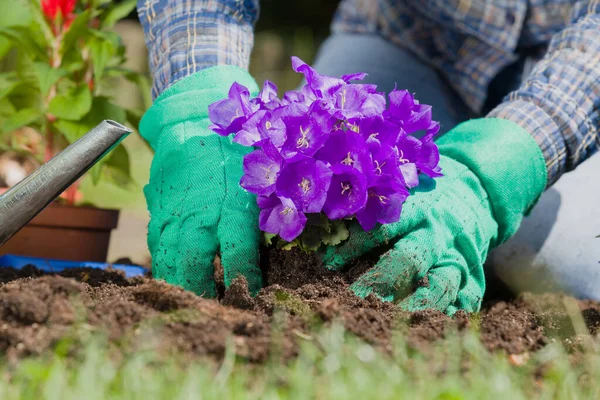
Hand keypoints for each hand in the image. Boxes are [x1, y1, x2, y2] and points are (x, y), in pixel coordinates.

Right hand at [139, 66, 262, 296]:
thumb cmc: (234, 147)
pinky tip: (175, 278)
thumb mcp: (261, 173)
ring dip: (182, 287)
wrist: (191, 119)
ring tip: (194, 304)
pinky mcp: (156, 212)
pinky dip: (166, 267)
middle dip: (205, 296)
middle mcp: (198, 216)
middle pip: (195, 269)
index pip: (238, 257)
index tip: (254, 297)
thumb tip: (285, 240)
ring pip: (170, 263)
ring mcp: (172, 215)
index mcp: (230, 206)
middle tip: (218, 312)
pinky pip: (157, 248)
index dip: (246, 283)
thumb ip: (270, 208)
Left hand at [322, 118, 546, 313]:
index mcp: (416, 207)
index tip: (327, 263)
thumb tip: (322, 223)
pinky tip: (429, 328)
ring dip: (415, 306)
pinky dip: (451, 315)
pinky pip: (467, 298)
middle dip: (382, 281)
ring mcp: (459, 254)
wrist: (476, 188)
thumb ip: (370, 204)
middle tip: (355, 299)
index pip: (381, 227)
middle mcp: (438, 232)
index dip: (353, 246)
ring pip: (440, 284)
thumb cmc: (425, 192)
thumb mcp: (400, 187)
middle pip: (410, 259)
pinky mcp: (474, 272)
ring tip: (390, 320)